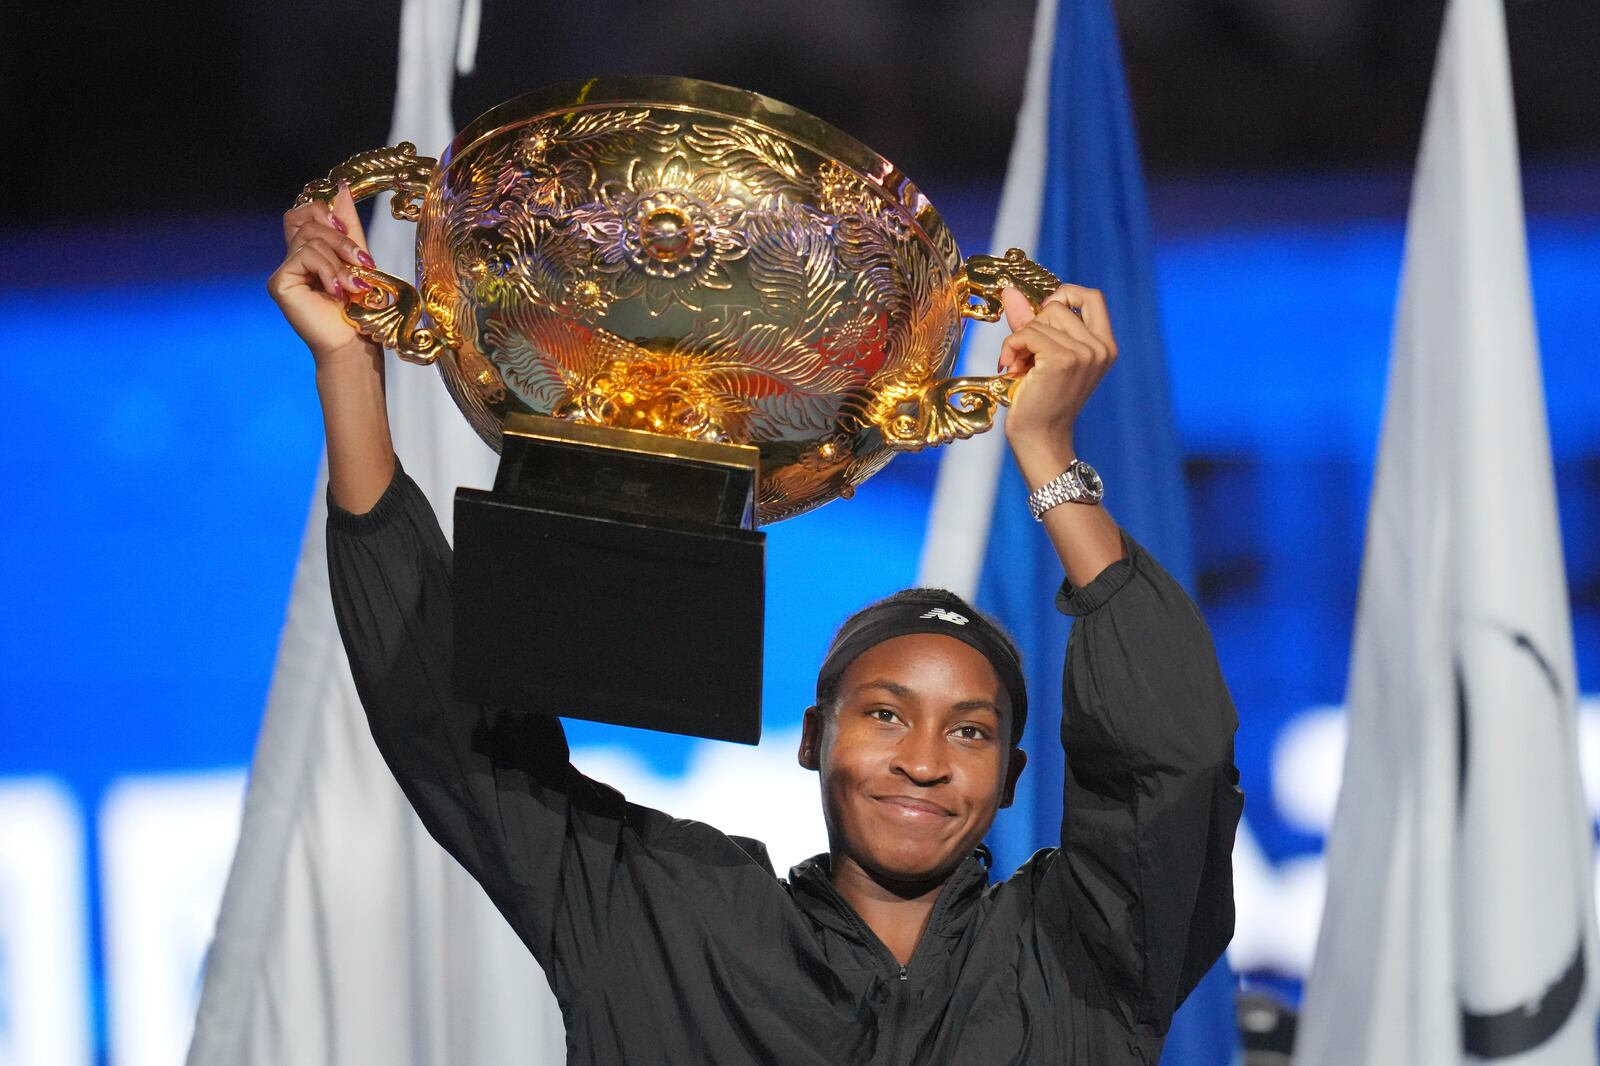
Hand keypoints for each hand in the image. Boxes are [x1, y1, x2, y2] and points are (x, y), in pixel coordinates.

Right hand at [267, 182, 381, 373]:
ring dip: (339, 261)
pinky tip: (338, 291)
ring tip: (354, 286)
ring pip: (309, 238)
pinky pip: (303, 256)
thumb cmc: (360, 310)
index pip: (304, 212)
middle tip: (361, 263)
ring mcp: (284, 271)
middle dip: (339, 237)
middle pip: (306, 219)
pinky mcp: (279, 283)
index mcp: (309, 251)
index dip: (325, 212)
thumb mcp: (358, 260)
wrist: (354, 344)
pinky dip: (328, 271)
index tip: (349, 232)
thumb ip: (348, 226)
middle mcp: (292, 259)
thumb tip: (341, 187)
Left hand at [996, 283, 1117, 476]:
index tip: (1044, 316)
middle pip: (1058, 306)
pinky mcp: (1062, 360)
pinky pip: (1027, 333)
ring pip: (1040, 319)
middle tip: (1029, 356)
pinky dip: (1012, 347)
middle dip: (1034, 326)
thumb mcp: (1041, 354)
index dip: (1065, 295)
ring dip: (1021, 341)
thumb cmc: (1040, 399)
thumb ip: (1029, 320)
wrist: (1039, 438)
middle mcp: (1100, 348)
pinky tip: (1012, 368)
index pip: (1092, 296)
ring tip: (1022, 367)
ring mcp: (1084, 354)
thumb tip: (1009, 290)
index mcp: (1105, 345)